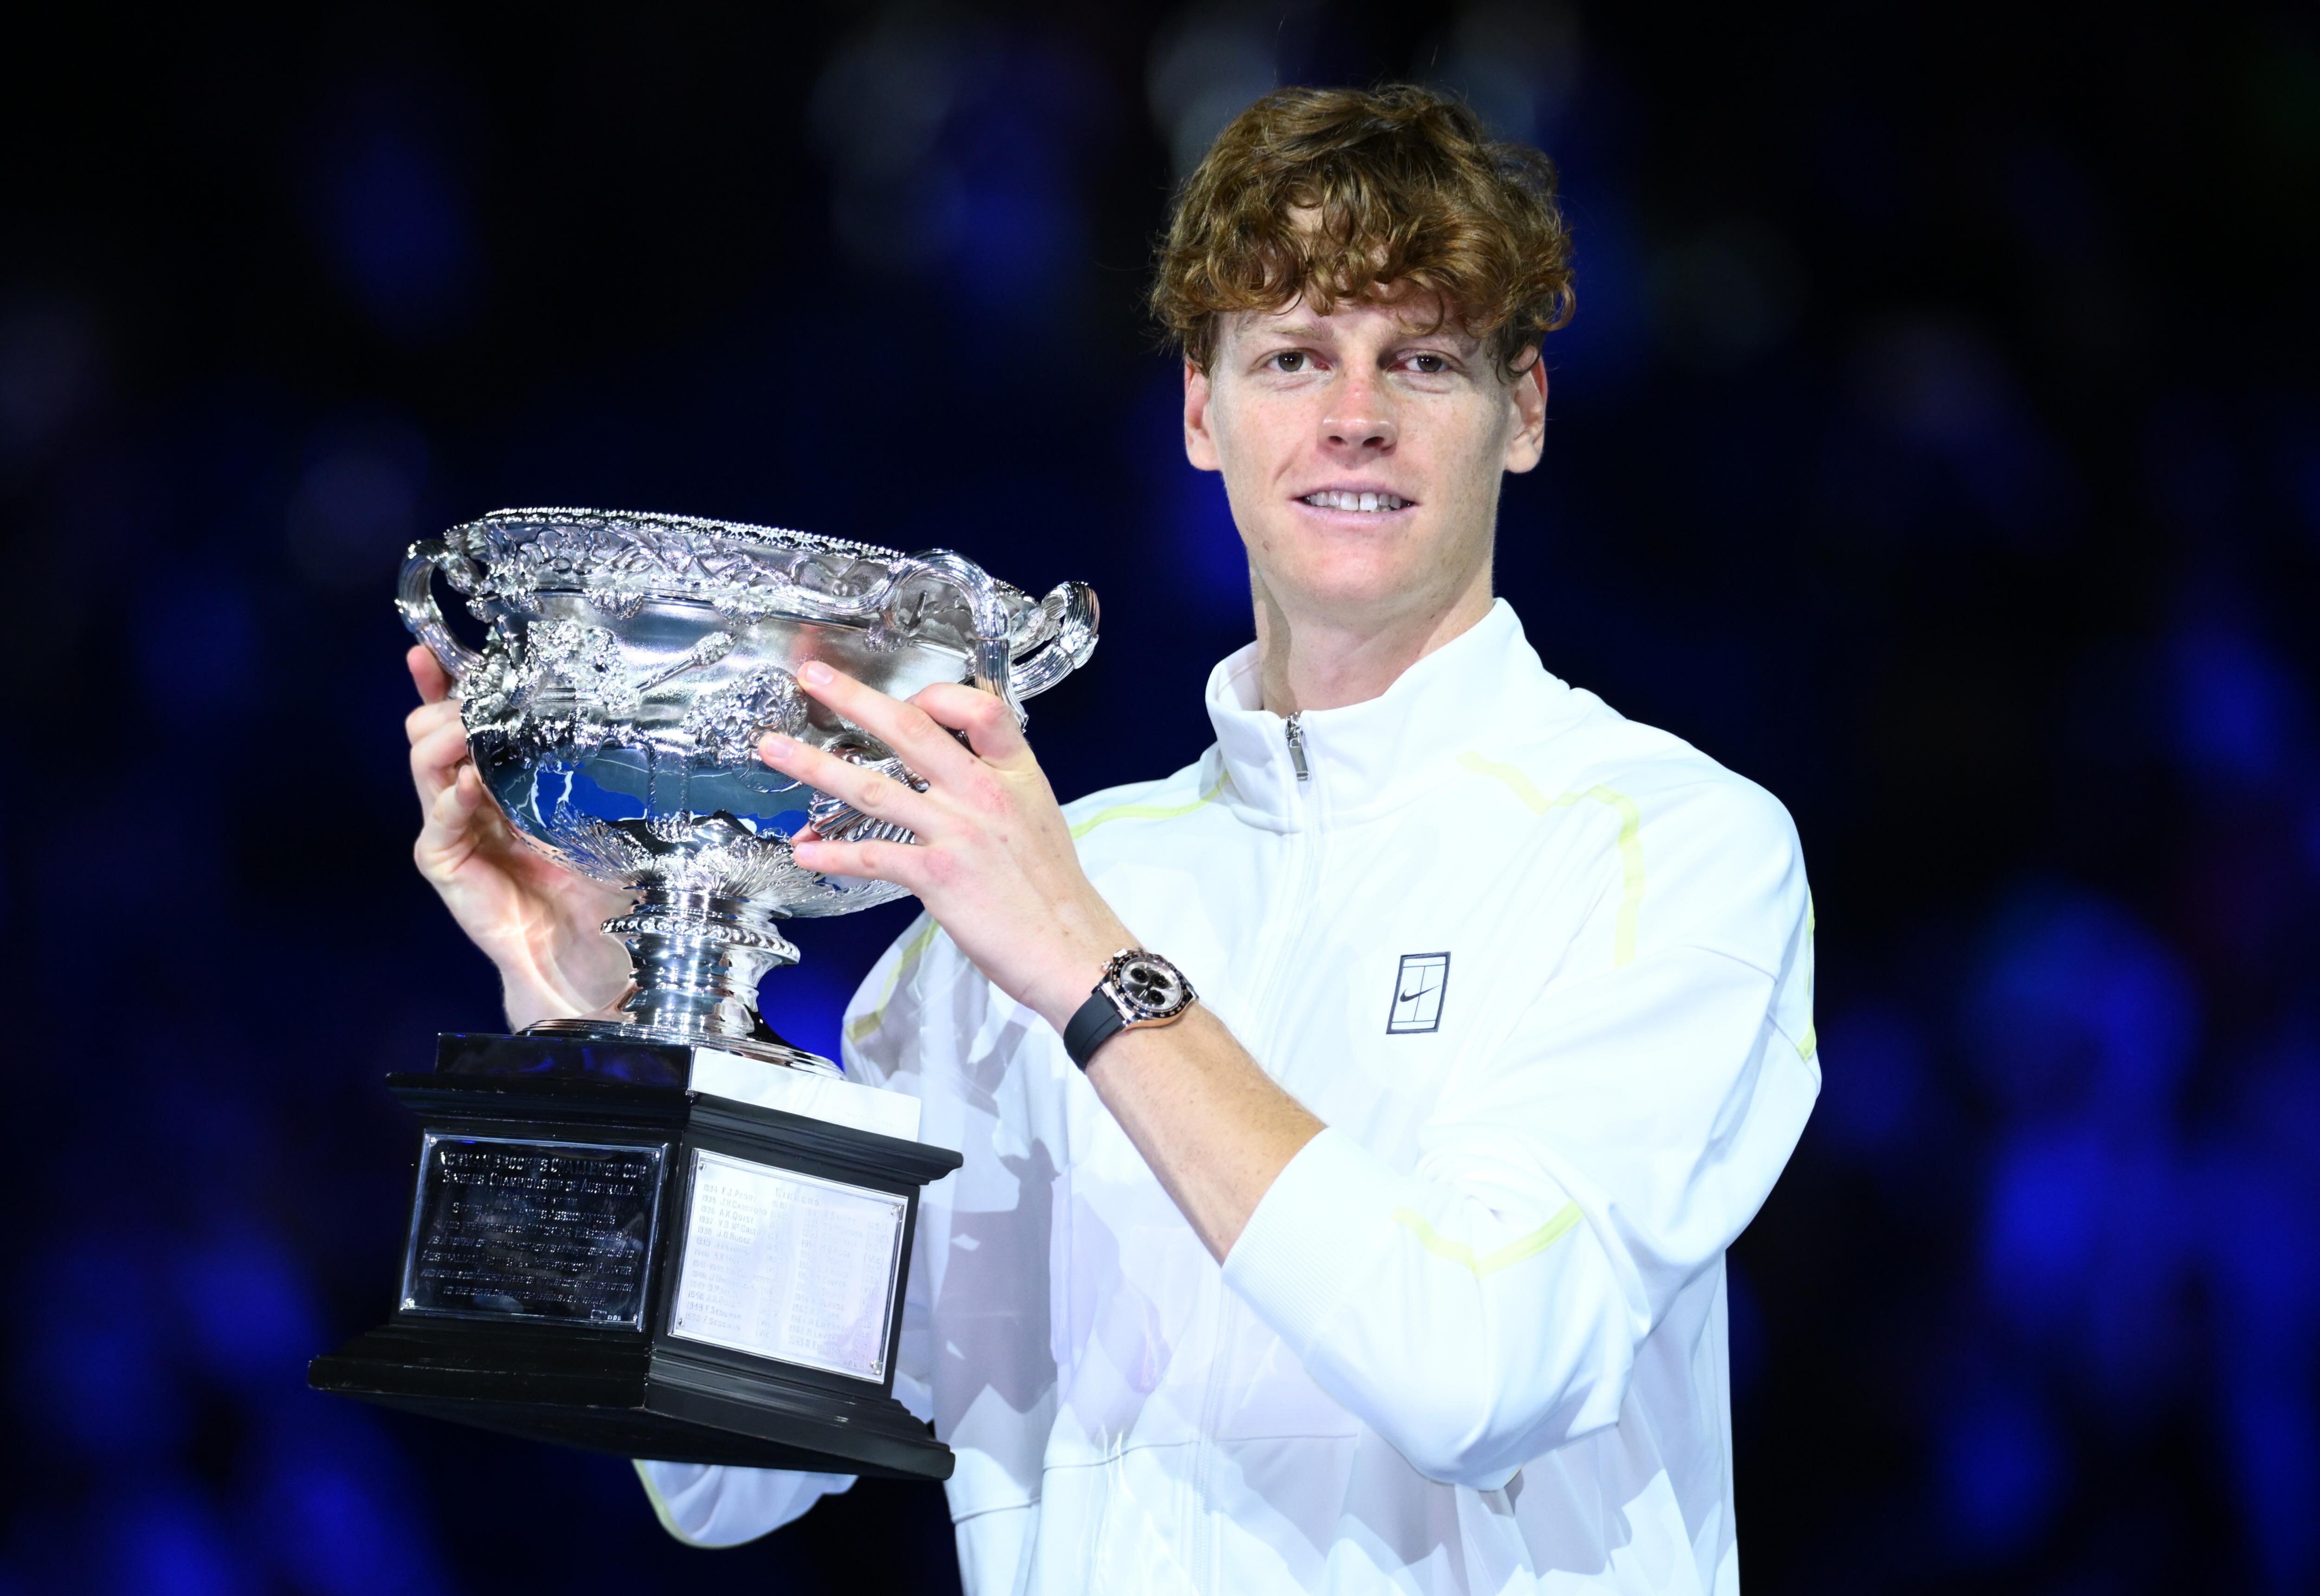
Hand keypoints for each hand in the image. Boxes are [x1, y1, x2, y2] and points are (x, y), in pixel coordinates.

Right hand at [405, 645, 635, 1028]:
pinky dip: (452, 799)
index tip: (430, 652)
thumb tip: (610, 712)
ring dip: (444, 740)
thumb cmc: (603, 884)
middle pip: (431, 732)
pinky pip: (437, 824)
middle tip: (473, 697)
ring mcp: (456, 829)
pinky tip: (470, 784)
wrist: (593, 956)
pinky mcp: (447, 865)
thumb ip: (591, 768)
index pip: (465, 720)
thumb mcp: (605, 811)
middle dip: (446, 705)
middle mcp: (474, 798)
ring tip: (468, 728)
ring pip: (425, 766)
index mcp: (507, 777)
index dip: (446, 684)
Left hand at [758, 662, 1128, 1028]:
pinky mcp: (938, 875)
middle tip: (813, 677)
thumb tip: (955, 774)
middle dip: (853, 699)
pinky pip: (871, 856)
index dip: (936, 693)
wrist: (1073, 950)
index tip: (905, 696)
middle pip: (910, 729)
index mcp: (1015, 773)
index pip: (977, 707)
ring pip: (873, 788)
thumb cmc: (1055, 892)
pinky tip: (806, 851)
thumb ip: (997, 786)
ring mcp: (958, 832)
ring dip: (815, 767)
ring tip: (775, 750)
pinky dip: (832, 854)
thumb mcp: (1038, 816)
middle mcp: (983, 793)